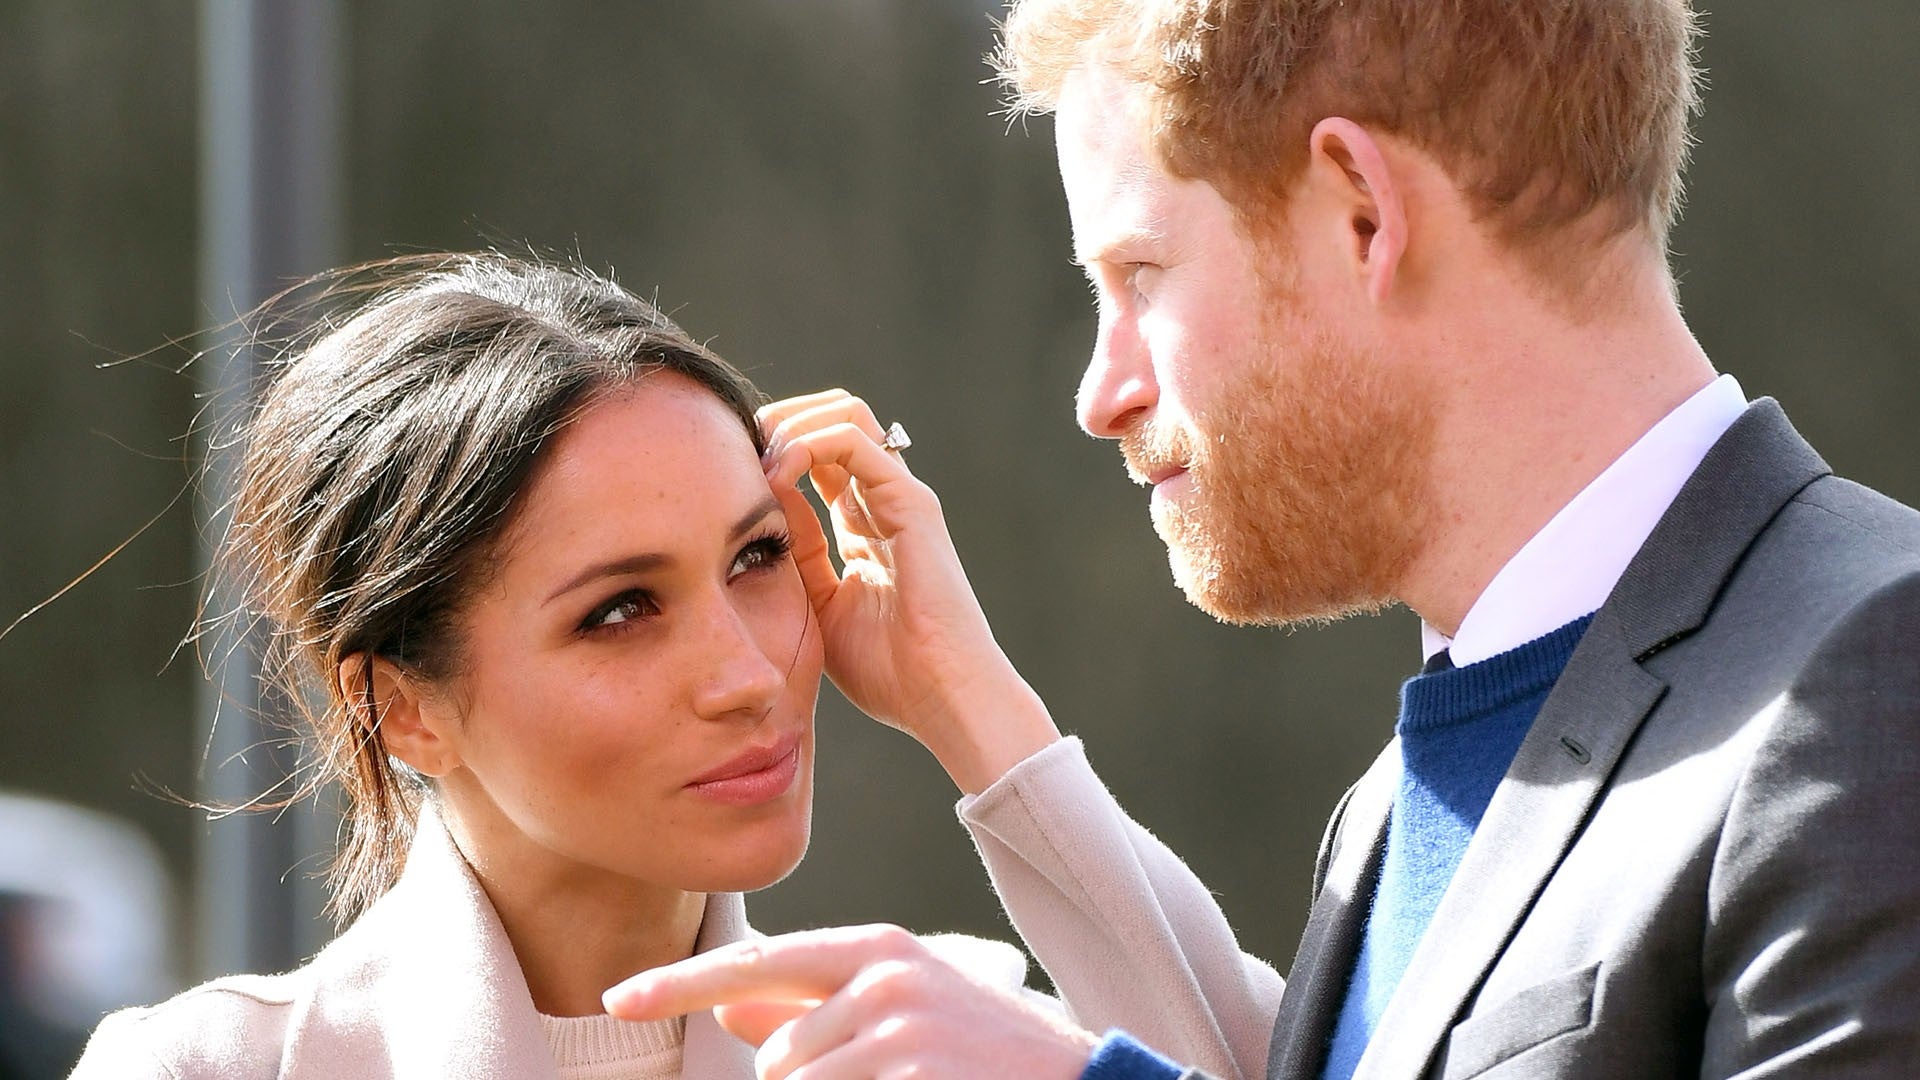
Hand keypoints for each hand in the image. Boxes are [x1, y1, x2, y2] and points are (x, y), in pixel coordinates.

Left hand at [603, 924, 1097, 1079]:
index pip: (755, 961)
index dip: (681, 983)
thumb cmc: (974, 1049)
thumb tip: (731, 1009)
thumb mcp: (894, 1011)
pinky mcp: (913, 1071)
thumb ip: (808, 1009)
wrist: (1073, 1079)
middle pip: (775, 1056)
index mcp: (872, 947)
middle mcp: (881, 974)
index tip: (619, 997)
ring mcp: (900, 1024)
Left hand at [759, 390, 1057, 792]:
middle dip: (780, 422)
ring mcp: (900, 498)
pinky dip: (809, 442)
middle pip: (833, 421)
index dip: (772, 455)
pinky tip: (781, 472)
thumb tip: (763, 509)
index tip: (730, 478)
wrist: (942, 697)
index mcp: (866, 527)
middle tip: (741, 449)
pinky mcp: (910, 502)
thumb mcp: (820, 606)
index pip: (819, 459)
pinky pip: (854, 440)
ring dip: (790, 423)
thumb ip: (798, 556)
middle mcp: (885, 502)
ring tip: (758, 456)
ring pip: (844, 415)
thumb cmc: (890, 672)